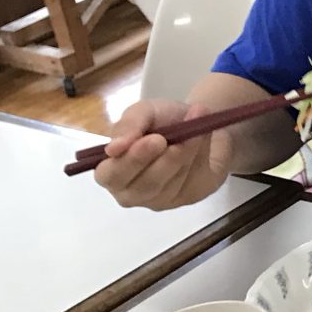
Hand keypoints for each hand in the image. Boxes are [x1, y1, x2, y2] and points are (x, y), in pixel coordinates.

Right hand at [93, 99, 233, 210]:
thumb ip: (128, 124)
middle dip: (162, 161)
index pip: (110, 176)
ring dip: (185, 154)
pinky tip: (201, 141)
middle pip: (143, 186)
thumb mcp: (145, 111)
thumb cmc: (162, 120)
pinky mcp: (188, 198)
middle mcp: (132, 192)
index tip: (153, 140)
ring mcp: (161, 200)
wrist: (199, 124)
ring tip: (193, 129)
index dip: (131, 160)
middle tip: (170, 139)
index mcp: (111, 171)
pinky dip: (200, 158)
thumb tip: (113, 148)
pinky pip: (194, 181)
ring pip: (172, 184)